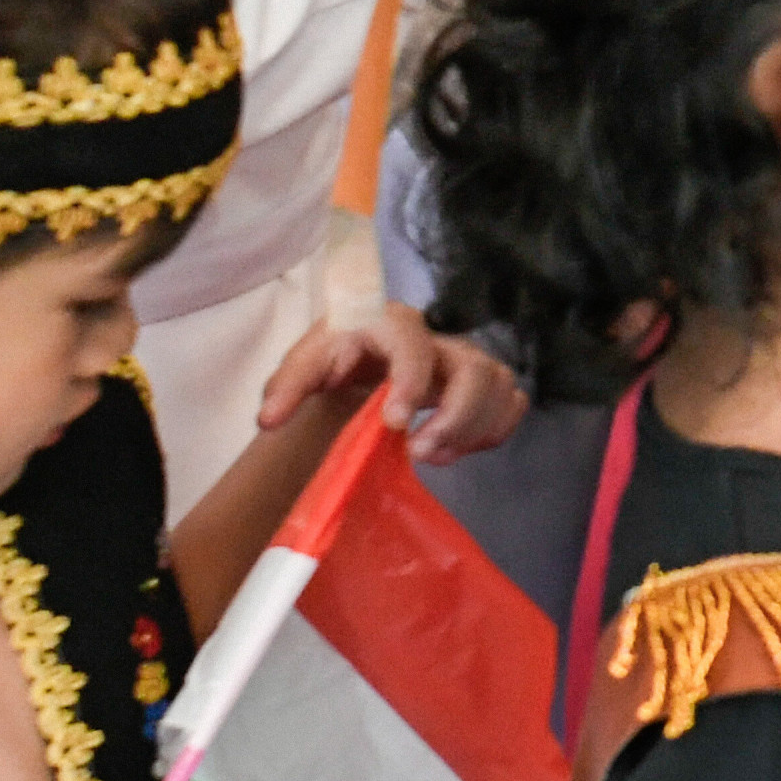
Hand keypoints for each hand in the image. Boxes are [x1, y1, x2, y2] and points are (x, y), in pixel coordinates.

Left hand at [256, 303, 528, 461]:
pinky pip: (512, 401)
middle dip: (455, 417)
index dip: (411, 383)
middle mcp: (439, 338)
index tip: (396, 426)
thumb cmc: (334, 358)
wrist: (358, 357)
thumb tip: (268, 420)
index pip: (415, 344)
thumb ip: (287, 387)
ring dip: (475, 428)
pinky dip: (495, 428)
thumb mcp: (304, 366)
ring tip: (435, 455)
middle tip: (420, 453)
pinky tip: (458, 448)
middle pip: (476, 368)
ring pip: (500, 386)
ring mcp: (466, 361)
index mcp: (393, 325)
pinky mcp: (482, 384)